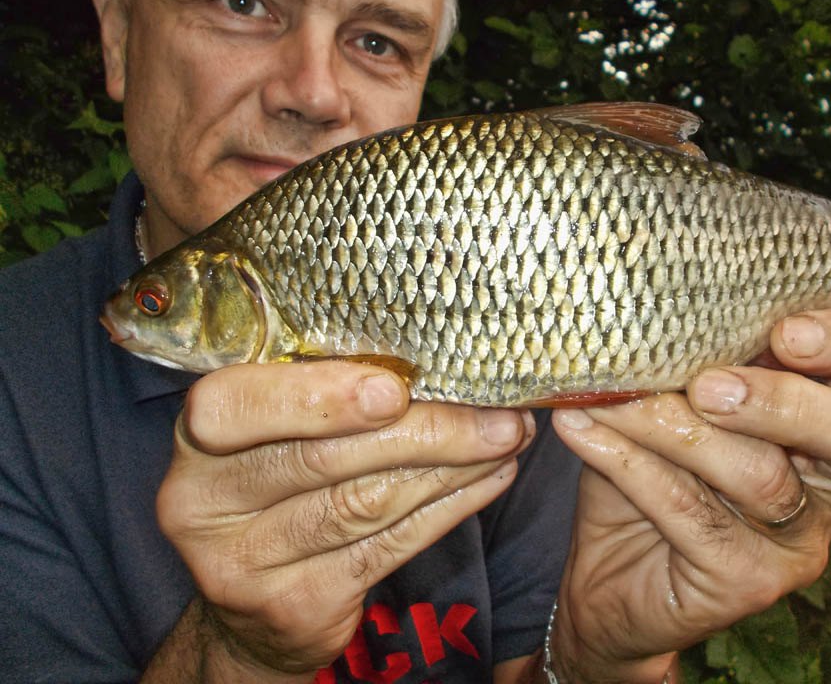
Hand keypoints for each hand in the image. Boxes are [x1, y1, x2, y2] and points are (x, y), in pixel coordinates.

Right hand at [155, 361, 533, 677]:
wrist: (248, 601)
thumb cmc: (275, 484)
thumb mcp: (273, 431)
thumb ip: (321, 393)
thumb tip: (436, 352)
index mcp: (195, 439)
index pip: (232, 408)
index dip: (315, 397)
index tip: (394, 387)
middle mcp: (203, 504)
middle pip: (323, 459)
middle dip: (427, 430)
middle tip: (499, 411)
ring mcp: (245, 564)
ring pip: (365, 503)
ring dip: (452, 466)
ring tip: (507, 437)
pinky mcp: (295, 606)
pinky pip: (389, 547)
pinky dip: (449, 509)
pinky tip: (489, 479)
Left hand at [549, 309, 830, 682]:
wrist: (609, 578)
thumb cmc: (648, 470)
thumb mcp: (671, 399)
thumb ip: (686, 357)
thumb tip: (643, 301)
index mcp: (829, 418)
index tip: (784, 329)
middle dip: (790, 401)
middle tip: (710, 385)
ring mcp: (797, 543)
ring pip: (760, 475)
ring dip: (673, 425)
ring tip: (609, 397)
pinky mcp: (748, 583)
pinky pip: (694, 515)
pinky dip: (631, 463)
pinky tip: (582, 430)